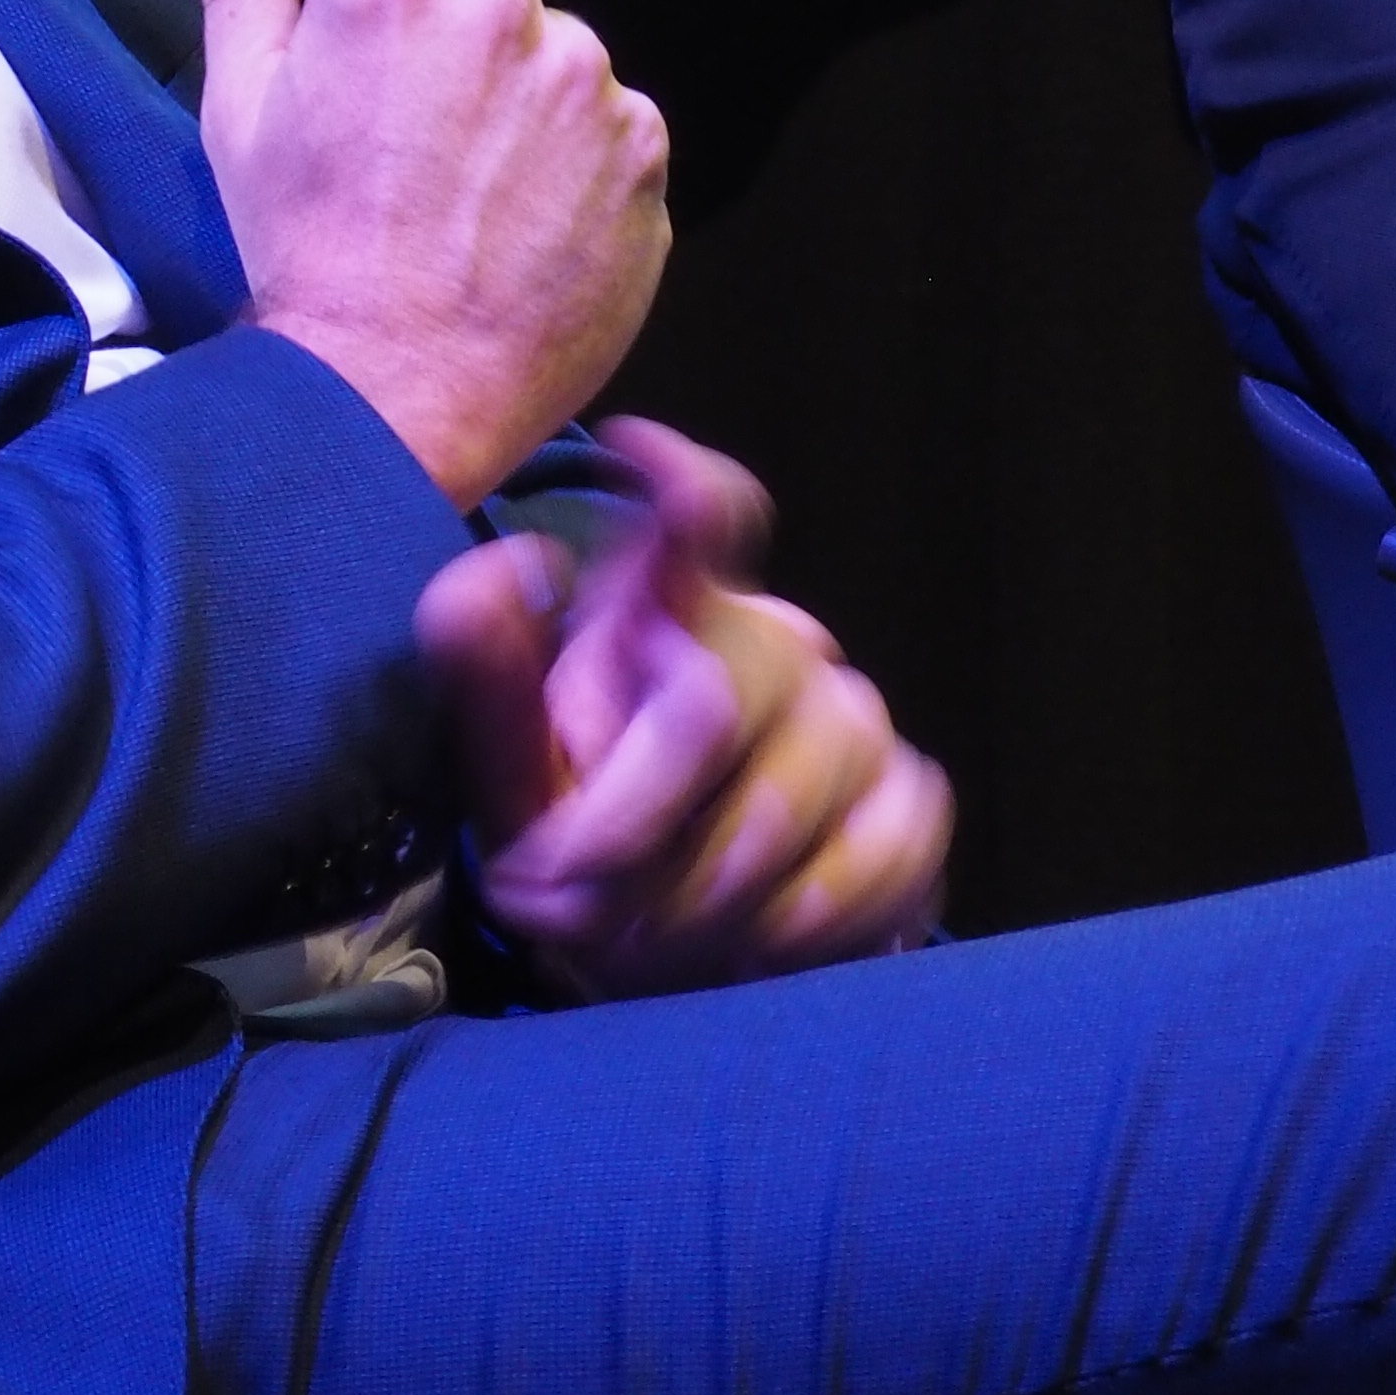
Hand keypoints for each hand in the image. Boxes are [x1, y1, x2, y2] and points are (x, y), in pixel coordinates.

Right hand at [192, 0, 668, 502]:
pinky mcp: (642, 152)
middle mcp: (500, 9)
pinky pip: (617, 118)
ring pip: (563, 32)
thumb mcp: (241, 100)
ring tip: (471, 170)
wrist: (395, 391)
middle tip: (431, 67)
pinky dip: (577, 153)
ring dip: (527, 76)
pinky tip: (521, 212)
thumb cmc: (307, 248)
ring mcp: (584, 81)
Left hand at [414, 415, 951, 993]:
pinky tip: (745, 950)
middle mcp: (770, 642)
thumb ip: (483, 670)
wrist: (657, 948)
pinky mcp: (912, 798)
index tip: (638, 445)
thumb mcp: (502, 764)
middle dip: (629, 830)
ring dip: (699, 900)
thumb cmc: (567, 836)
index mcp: (657, 614)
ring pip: (791, 800)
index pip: (698, 520)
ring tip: (635, 945)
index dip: (684, 485)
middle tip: (565, 908)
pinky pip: (882, 856)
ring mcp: (852, 718)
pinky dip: (802, 925)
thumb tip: (514, 560)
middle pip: (714, 701)